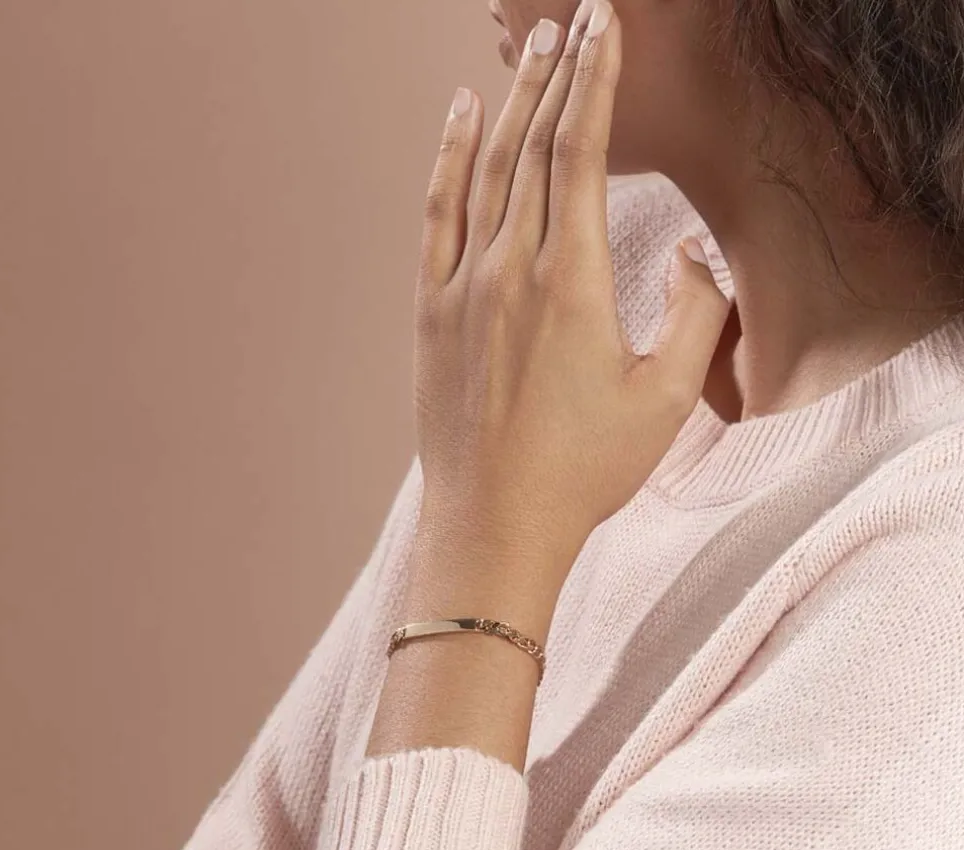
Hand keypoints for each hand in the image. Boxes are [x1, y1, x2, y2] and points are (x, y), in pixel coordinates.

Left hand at [412, 0, 730, 563]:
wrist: (494, 525)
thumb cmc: (582, 471)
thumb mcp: (667, 400)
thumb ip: (695, 314)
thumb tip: (694, 255)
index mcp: (571, 283)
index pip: (582, 153)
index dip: (597, 83)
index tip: (605, 27)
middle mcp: (509, 270)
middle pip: (532, 147)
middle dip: (558, 75)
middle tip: (573, 18)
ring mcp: (460, 289)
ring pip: (484, 171)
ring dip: (507, 104)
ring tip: (529, 50)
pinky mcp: (430, 313)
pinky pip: (436, 215)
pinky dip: (446, 160)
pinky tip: (458, 120)